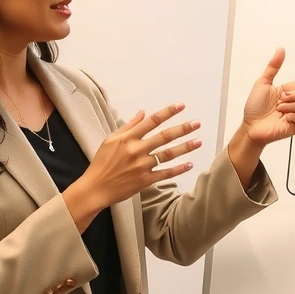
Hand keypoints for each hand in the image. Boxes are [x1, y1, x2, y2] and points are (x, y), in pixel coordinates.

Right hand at [63, 103, 201, 229]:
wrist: (96, 188)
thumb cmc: (102, 162)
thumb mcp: (110, 140)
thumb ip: (128, 126)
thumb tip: (142, 112)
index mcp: (128, 138)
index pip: (152, 121)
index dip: (168, 112)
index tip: (181, 106)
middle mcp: (137, 150)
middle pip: (164, 137)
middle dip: (182, 129)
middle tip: (197, 123)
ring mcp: (142, 166)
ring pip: (168, 155)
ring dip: (185, 147)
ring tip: (199, 141)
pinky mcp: (145, 180)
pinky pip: (165, 173)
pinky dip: (178, 169)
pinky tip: (189, 164)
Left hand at [241, 48, 294, 146]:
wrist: (250, 126)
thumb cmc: (255, 107)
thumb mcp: (262, 82)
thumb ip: (273, 66)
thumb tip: (281, 49)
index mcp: (293, 89)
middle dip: (290, 95)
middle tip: (278, 101)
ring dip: (287, 106)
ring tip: (278, 110)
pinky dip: (288, 116)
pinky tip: (281, 119)